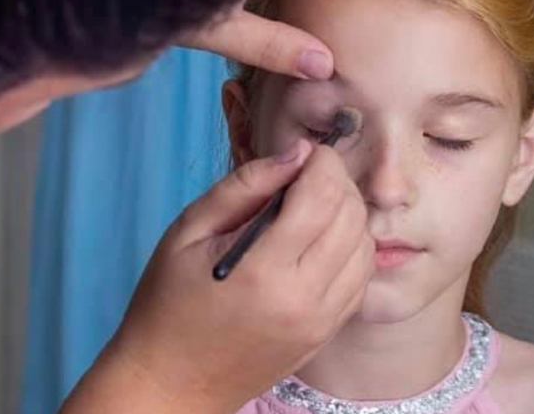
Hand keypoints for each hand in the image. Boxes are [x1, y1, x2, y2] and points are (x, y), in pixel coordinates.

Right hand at [82, 140, 373, 413]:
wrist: (170, 380)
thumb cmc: (167, 303)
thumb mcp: (189, 231)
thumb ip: (244, 186)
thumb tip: (295, 153)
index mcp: (263, 270)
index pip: (322, 195)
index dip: (321, 161)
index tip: (304, 152)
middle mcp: (303, 299)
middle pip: (351, 216)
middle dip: (336, 181)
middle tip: (306, 174)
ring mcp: (320, 321)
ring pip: (365, 246)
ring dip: (348, 213)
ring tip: (312, 205)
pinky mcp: (325, 334)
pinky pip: (361, 278)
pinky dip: (351, 247)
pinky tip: (320, 239)